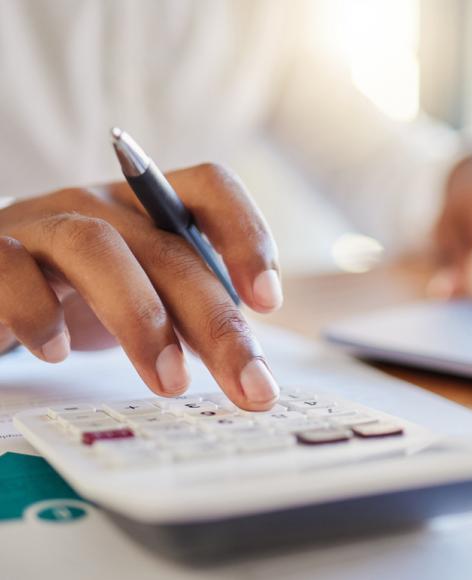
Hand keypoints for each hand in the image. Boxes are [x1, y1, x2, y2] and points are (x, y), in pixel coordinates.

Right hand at [0, 164, 282, 409]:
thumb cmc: (86, 289)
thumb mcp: (149, 293)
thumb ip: (193, 314)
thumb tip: (248, 365)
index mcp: (151, 207)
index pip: (210, 188)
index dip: (247, 234)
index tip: (268, 302)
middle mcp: (104, 205)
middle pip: (170, 248)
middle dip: (216, 322)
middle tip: (250, 385)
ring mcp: (46, 223)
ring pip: (98, 248)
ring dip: (140, 319)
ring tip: (170, 381)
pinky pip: (12, 271)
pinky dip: (39, 313)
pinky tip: (57, 353)